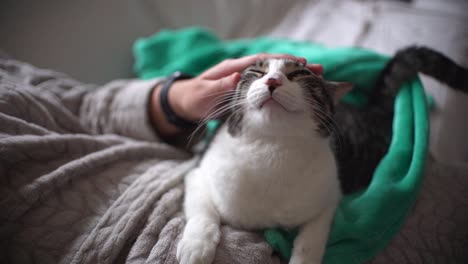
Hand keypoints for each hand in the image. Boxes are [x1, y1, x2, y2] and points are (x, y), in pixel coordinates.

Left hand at [150, 53, 322, 136]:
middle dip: (296, 69)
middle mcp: (243, 72)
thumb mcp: (203, 93)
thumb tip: (237, 77)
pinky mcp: (248, 95)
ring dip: (294, 81)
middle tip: (320, 71)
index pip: (261, 61)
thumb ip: (219, 86)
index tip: (300, 63)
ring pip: (275, 79)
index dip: (281, 61)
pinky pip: (269, 91)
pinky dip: (285, 92)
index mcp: (234, 68)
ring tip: (318, 82)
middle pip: (274, 68)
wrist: (185, 106)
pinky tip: (299, 97)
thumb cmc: (193, 98)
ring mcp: (247, 83)